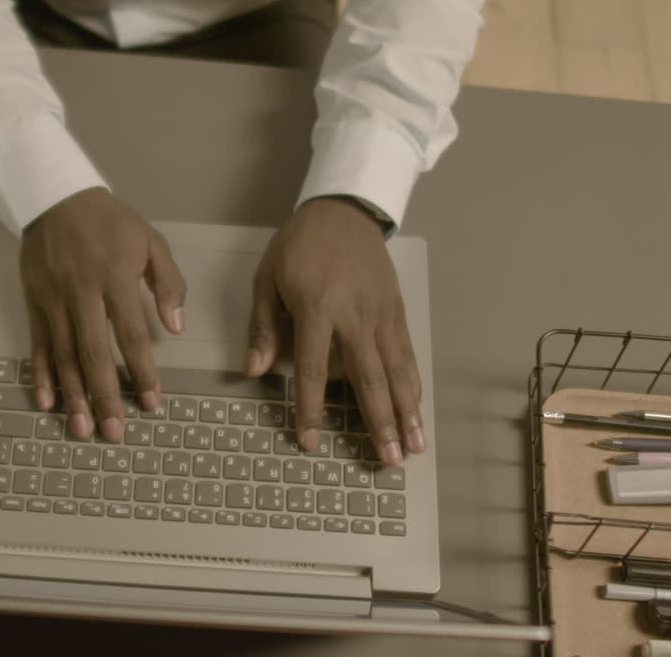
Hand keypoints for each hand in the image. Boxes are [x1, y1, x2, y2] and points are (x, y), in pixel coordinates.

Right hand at [20, 187, 185, 440]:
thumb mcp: (149, 241)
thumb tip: (177, 327)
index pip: (131, 334)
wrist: (54, 197)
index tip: (150, 402)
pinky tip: (48, 403)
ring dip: (74, 395)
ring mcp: (53, 301)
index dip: (141, 371)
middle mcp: (81, 295)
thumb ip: (167, 283)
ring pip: (64, 356)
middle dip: (104, 396)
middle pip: (93, 354)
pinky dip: (42, 375)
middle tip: (115, 433)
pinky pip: (38, 345)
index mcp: (114, 279)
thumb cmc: (110, 222)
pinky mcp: (34, 304)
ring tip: (82, 429)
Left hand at [244, 197, 422, 465]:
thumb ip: (264, 327)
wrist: (345, 210)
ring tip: (413, 447)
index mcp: (318, 310)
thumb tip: (253, 371)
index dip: (311, 408)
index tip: (310, 441)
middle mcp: (355, 318)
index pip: (313, 369)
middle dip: (379, 423)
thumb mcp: (268, 279)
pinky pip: (406, 354)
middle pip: (369, 379)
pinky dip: (413, 385)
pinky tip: (417, 410)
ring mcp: (382, 316)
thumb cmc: (299, 246)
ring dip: (406, 412)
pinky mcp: (397, 312)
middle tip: (387, 460)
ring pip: (396, 371)